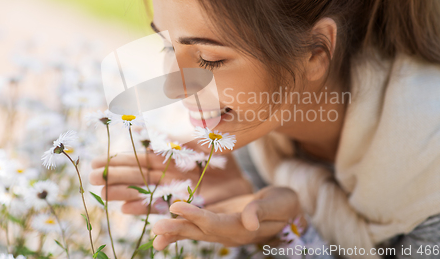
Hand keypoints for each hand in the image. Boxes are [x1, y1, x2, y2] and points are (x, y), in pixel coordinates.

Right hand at [88, 150, 252, 213]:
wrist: (241, 182)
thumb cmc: (221, 159)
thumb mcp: (201, 142)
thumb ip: (178, 137)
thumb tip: (155, 124)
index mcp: (169, 160)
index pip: (139, 159)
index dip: (119, 161)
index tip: (97, 161)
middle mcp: (167, 177)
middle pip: (136, 176)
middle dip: (114, 176)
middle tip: (92, 177)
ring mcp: (173, 193)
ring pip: (143, 193)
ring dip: (123, 193)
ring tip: (104, 192)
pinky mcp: (183, 208)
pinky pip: (161, 209)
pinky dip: (145, 210)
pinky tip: (127, 209)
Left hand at [151, 186, 305, 249]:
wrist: (285, 208)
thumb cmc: (284, 203)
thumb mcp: (278, 203)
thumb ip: (261, 211)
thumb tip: (249, 221)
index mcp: (242, 229)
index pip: (215, 224)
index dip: (196, 216)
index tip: (176, 206)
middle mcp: (229, 233)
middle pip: (200, 232)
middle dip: (177, 229)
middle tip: (156, 228)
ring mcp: (222, 230)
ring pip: (196, 232)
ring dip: (175, 232)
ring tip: (155, 235)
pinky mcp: (217, 222)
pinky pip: (197, 228)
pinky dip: (181, 228)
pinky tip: (164, 233)